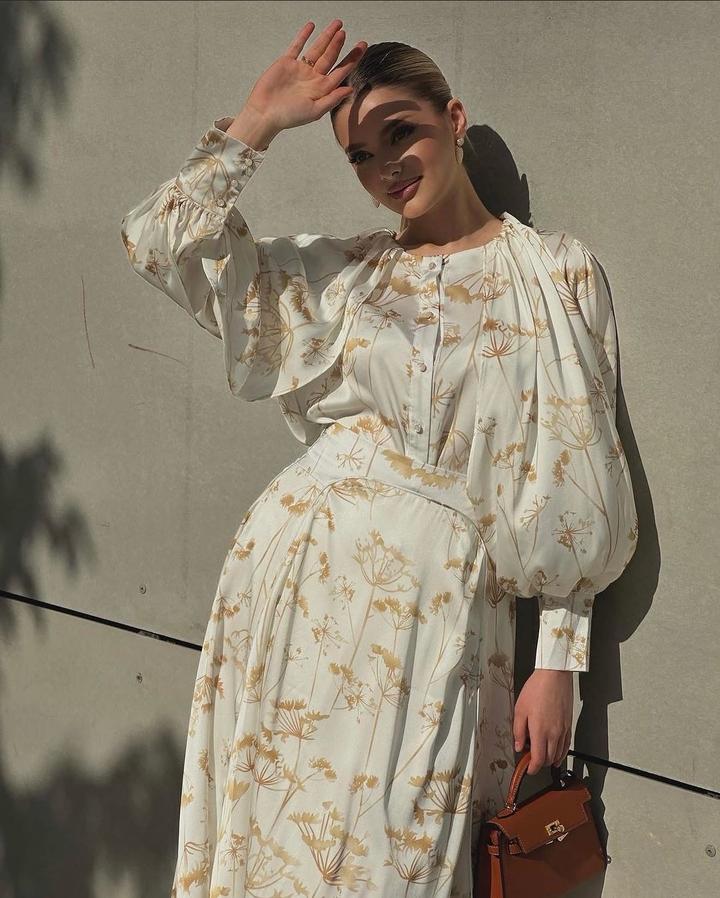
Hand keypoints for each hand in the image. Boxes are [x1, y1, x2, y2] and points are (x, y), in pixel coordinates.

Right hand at [245, 19, 367, 132]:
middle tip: (345, 32)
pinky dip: (304, 36)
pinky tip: (312, 26)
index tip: (362, 47)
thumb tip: (350, 89)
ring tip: (337, 25)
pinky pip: (297, 46)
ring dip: (326, 37)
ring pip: (317, 49)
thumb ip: (332, 99)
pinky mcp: (286, 63)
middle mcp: (313, 78)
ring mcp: (300, 69)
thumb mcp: (314, 111)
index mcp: (321, 89)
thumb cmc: (288, 116)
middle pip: (330, 57)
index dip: (352, 59)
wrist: (264, 113)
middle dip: (338, 44)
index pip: (340, 71)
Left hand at [513, 669, 573, 775]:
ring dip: (550, 759)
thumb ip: (518, 731)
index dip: (532, 768)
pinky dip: (561, 753)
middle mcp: (554, 734)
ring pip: (558, 754)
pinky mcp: (569, 725)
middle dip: (539, 763)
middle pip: (548, 759)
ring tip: (541, 757)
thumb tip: (519, 746)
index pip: (538, 759)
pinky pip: (566, 745)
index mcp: (540, 731)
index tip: (528, 769)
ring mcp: (563, 730)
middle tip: (530, 759)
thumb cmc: (537, 689)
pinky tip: (557, 754)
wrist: (554, 676)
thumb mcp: (520, 709)